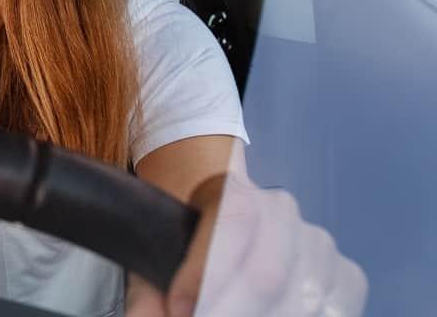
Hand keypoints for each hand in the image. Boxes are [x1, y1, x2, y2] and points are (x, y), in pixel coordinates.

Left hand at [126, 174, 367, 316]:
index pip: (231, 223)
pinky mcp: (346, 276)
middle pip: (268, 274)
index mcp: (232, 189)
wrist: (215, 203)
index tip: (181, 311)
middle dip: (232, 313)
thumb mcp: (156, 249)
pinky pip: (335, 312)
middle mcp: (282, 210)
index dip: (207, 275)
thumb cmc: (186, 233)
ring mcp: (319, 244)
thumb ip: (147, 290)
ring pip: (303, 301)